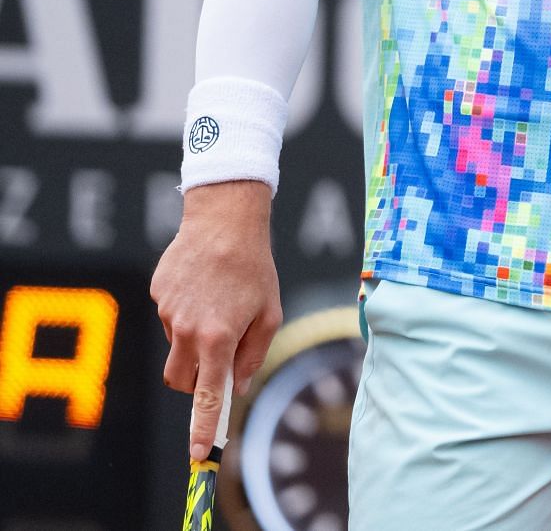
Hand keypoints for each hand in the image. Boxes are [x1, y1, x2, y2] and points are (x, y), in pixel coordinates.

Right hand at [151, 181, 282, 460]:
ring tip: (221, 301)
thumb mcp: (269, 313)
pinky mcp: (156, 294)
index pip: (205, 396)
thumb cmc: (255, 268)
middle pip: (179, 379)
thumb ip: (253, 354)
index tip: (199, 453)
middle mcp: (186, 330)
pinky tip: (206, 283)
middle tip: (218, 360)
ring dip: (195, 338)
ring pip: (176, 345)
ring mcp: (167, 312)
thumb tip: (237, 386)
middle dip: (194, 381)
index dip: (202, 427)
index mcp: (217, 338)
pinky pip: (170, 316)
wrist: (225, 220)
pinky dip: (187, 310)